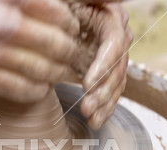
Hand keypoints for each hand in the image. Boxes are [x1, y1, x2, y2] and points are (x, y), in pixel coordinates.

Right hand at [0, 0, 78, 101]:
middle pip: (55, 45)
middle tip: (71, 54)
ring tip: (59, 72)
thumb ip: (18, 0)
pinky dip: (36, 92)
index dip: (70, 25)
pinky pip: (18, 90)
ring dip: (56, 74)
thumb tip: (49, 11)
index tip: (71, 30)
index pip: (58, 15)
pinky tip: (40, 88)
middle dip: (69, 52)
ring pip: (40, 71)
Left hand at [68, 1, 132, 128]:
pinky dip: (104, 107)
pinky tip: (96, 120)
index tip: (87, 84)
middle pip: (118, 67)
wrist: (48, 17)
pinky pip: (110, 91)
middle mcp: (117, 37)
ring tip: (91, 118)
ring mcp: (111, 56)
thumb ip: (91, 0)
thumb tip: (113, 1)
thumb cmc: (58, 6)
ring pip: (116, 83)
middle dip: (103, 91)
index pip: (114, 44)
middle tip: (87, 107)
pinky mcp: (103, 71)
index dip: (103, 66)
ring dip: (105, 103)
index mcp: (111, 17)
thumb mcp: (72, 0)